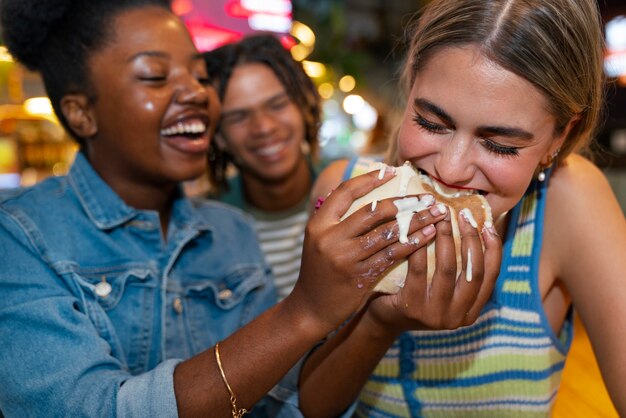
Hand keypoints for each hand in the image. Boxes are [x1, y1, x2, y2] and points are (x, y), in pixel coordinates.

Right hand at [286, 168, 446, 335]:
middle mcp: (330, 238)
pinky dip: (413, 243)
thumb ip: (337, 220)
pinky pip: (392, 255)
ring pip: (388, 232)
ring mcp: (345, 258)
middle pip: (374, 211)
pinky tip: (429, 235)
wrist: (310, 307)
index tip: (391, 171)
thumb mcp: (318, 240)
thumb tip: (365, 193)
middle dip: (405, 202)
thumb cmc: (319, 270)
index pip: (345, 192)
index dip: (369, 179)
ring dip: (416, 221)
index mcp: (318, 224)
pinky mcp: (360, 276)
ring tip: (436, 214)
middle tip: (427, 197)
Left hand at [363, 209, 501, 336]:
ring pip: (447, 268)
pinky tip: (419, 230)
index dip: (493, 248)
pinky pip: (419, 269)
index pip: (491, 275)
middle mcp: (457, 317)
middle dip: (470, 238)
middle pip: (473, 271)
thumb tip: (478, 226)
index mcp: (471, 311)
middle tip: (463, 214)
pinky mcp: (412, 306)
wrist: (384, 317)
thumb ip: (460, 269)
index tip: (487, 224)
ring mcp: (435, 314)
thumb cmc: (417, 293)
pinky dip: (420, 246)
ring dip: (446, 237)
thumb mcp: (443, 287)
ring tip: (441, 217)